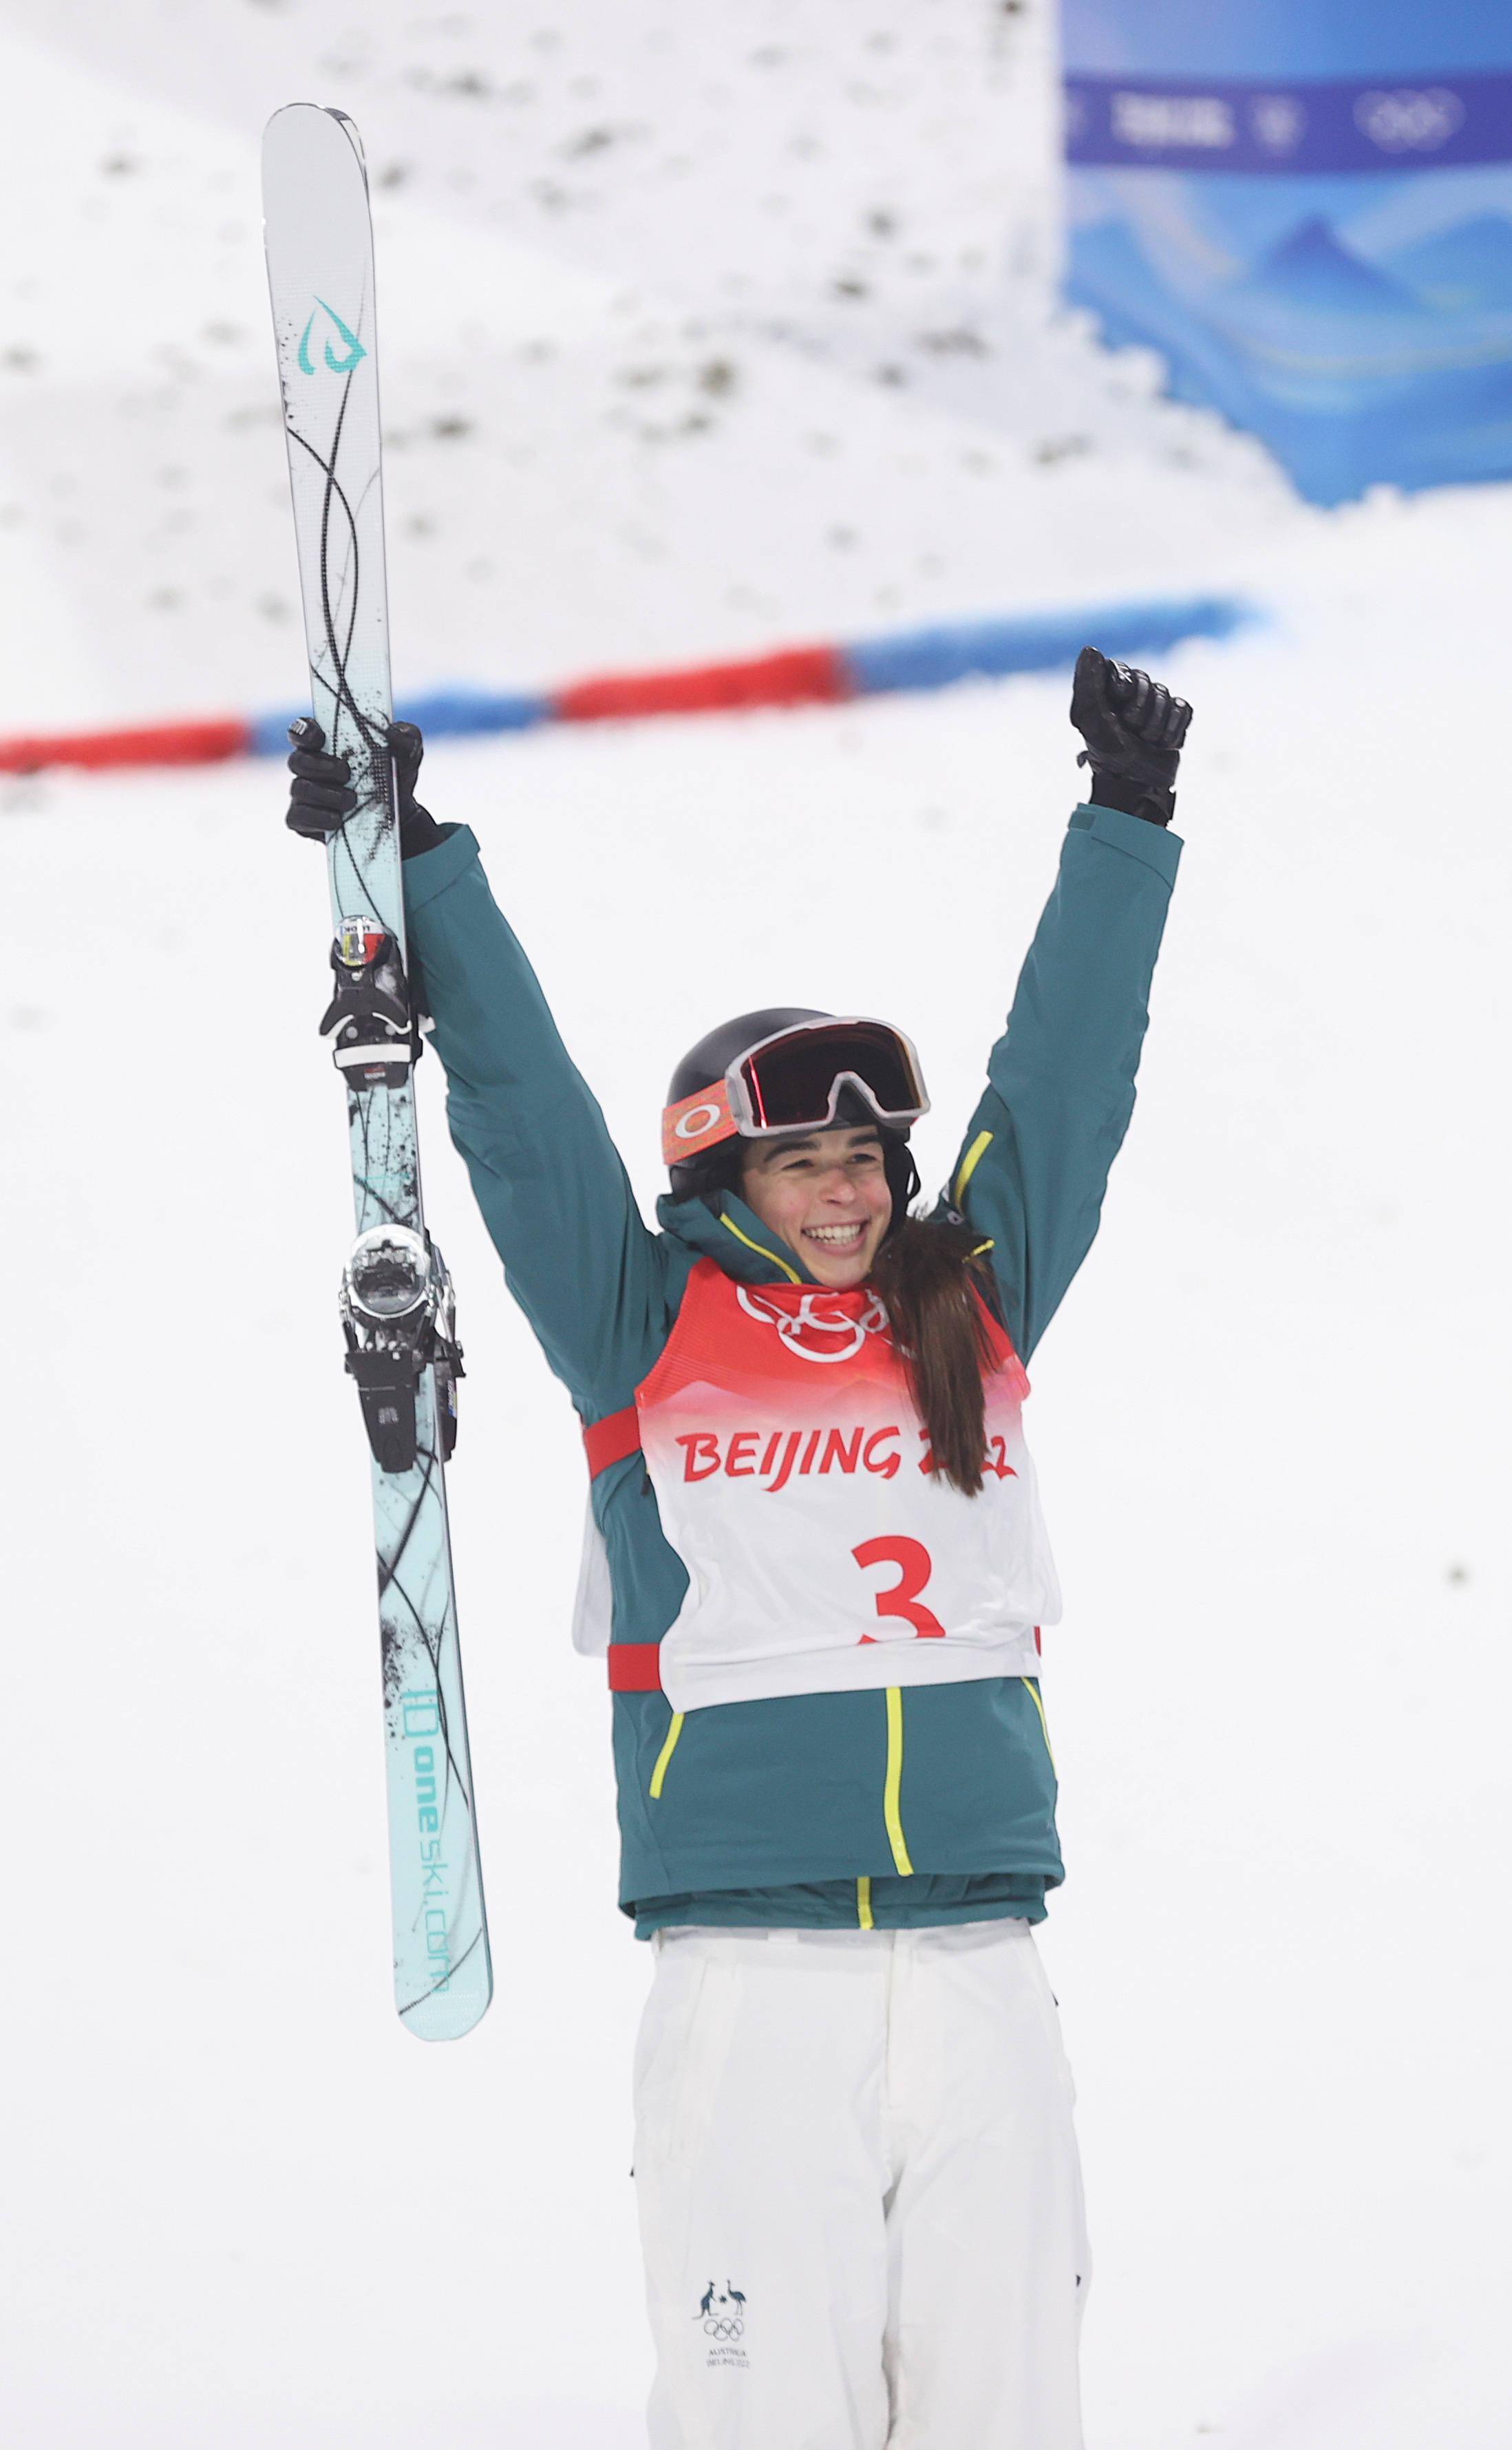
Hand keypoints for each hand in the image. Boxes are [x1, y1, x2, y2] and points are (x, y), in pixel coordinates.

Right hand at [284, 716, 442, 855]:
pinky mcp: (304, 820)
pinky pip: (298, 817)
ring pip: (299, 789)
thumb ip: (404, 735)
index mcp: (327, 742)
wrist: (401, 813)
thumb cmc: (397, 772)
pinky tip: (337, 820)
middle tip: (346, 774)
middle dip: (319, 766)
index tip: (318, 738)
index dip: (304, 731)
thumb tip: (389, 732)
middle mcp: (310, 766)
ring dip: (325, 794)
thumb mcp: (409, 751)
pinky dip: (318, 818)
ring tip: (351, 800)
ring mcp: (305, 794)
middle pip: (296, 760)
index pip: (302, 730)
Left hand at [1070, 647, 1191, 827]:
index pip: (1124, 670)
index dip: (1124, 689)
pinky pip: (1184, 709)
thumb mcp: (1090, 718)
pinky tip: (1162, 744)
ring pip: (1167, 697)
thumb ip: (1087, 683)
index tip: (1117, 707)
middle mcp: (1133, 692)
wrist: (1134, 784)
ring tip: (1144, 741)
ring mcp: (1157, 703)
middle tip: (1130, 731)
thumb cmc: (1106, 752)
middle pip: (1148, 682)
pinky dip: (1173, 730)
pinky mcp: (1177, 716)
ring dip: (1155, 727)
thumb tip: (1090, 649)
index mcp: (1109, 687)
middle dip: (1140, 713)